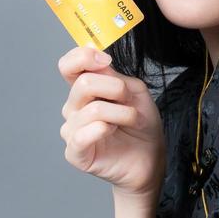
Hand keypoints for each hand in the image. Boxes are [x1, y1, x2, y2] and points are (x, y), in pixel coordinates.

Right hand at [56, 44, 164, 199]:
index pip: (67, 66)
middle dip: (116, 89)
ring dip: (122, 114)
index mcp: (85, 91)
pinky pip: (80, 136)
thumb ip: (114, 76)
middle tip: (131, 102)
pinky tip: (112, 131)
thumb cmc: (141, 126)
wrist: (151, 159)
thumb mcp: (135, 92)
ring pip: (92, 110)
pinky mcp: (75, 153)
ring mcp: (72, 131)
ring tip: (132, 122)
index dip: (83, 57)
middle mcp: (73, 108)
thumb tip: (97, 64)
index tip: (106, 60)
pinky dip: (101, 130)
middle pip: (83, 84)